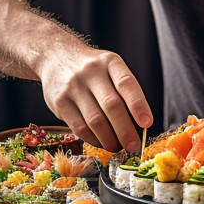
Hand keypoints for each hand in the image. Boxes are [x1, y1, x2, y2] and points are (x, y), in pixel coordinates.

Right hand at [36, 38, 152, 154]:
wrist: (55, 56)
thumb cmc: (92, 69)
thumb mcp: (110, 68)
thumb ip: (124, 91)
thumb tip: (138, 126)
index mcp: (110, 62)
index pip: (126, 83)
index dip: (138, 105)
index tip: (147, 123)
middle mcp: (91, 72)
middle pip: (111, 105)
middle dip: (125, 130)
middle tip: (134, 146)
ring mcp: (73, 87)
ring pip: (95, 120)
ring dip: (109, 139)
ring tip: (118, 147)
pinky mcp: (59, 102)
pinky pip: (79, 127)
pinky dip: (93, 139)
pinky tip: (101, 142)